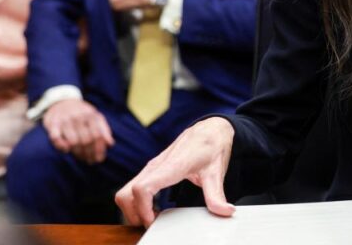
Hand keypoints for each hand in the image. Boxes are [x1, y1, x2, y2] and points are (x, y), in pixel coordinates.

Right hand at [43, 99, 114, 164]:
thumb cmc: (82, 113)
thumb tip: (110, 144)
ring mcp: (65, 120)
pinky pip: (56, 138)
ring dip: (78, 153)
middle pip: (86, 140)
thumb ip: (104, 129)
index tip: (99, 159)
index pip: (97, 136)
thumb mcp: (96, 117)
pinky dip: (61, 146)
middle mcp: (78, 117)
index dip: (99, 149)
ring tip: (81, 158)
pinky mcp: (52, 124)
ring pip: (73, 142)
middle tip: (90, 161)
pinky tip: (67, 150)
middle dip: (89, 154)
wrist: (62, 101)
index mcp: (91, 115)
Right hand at [116, 117, 235, 226]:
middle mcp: (156, 166)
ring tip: (153, 217)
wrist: (210, 128)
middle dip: (134, 213)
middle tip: (153, 223)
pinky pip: (132, 187)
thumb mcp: (217, 172)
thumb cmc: (212, 146)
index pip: (143, 188)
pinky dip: (136, 202)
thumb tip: (226, 211)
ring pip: (125, 191)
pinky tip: (154, 207)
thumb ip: (217, 195)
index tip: (154, 220)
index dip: (143, 209)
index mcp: (172, 166)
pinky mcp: (151, 169)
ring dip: (132, 208)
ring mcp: (152, 167)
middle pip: (126, 193)